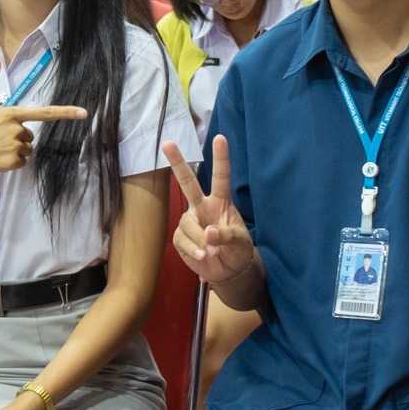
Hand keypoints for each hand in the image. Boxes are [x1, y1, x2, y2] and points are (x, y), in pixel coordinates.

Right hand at [0, 59, 86, 180]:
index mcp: (11, 113)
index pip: (44, 113)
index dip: (65, 112)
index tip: (83, 113)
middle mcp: (17, 130)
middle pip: (29, 134)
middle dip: (17, 136)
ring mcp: (16, 147)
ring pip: (27, 148)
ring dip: (15, 150)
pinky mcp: (13, 162)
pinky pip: (22, 162)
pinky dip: (12, 162)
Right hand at [165, 134, 254, 285]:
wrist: (228, 271)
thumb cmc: (237, 250)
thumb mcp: (240, 242)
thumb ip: (226, 235)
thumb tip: (207, 233)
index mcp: (221, 201)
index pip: (221, 177)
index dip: (220, 158)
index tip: (220, 138)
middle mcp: (203, 206)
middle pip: (188, 183)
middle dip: (177, 163)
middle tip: (167, 143)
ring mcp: (191, 221)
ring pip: (188, 223)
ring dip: (200, 240)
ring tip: (211, 252)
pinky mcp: (181, 237)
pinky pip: (182, 239)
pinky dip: (193, 249)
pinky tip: (202, 256)